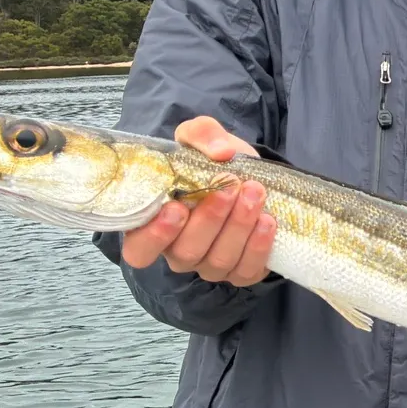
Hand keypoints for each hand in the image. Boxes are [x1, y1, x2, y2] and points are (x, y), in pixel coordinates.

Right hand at [119, 116, 275, 284]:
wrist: (252, 177)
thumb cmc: (214, 164)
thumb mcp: (202, 138)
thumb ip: (202, 134)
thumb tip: (220, 152)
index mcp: (154, 226)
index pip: (138, 250)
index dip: (154, 236)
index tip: (177, 207)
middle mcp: (178, 252)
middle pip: (186, 252)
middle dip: (211, 219)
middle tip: (230, 188)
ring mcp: (209, 266)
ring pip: (219, 260)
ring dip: (239, 226)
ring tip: (255, 195)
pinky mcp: (240, 273)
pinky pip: (246, 271)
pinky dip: (258, 246)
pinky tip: (267, 221)